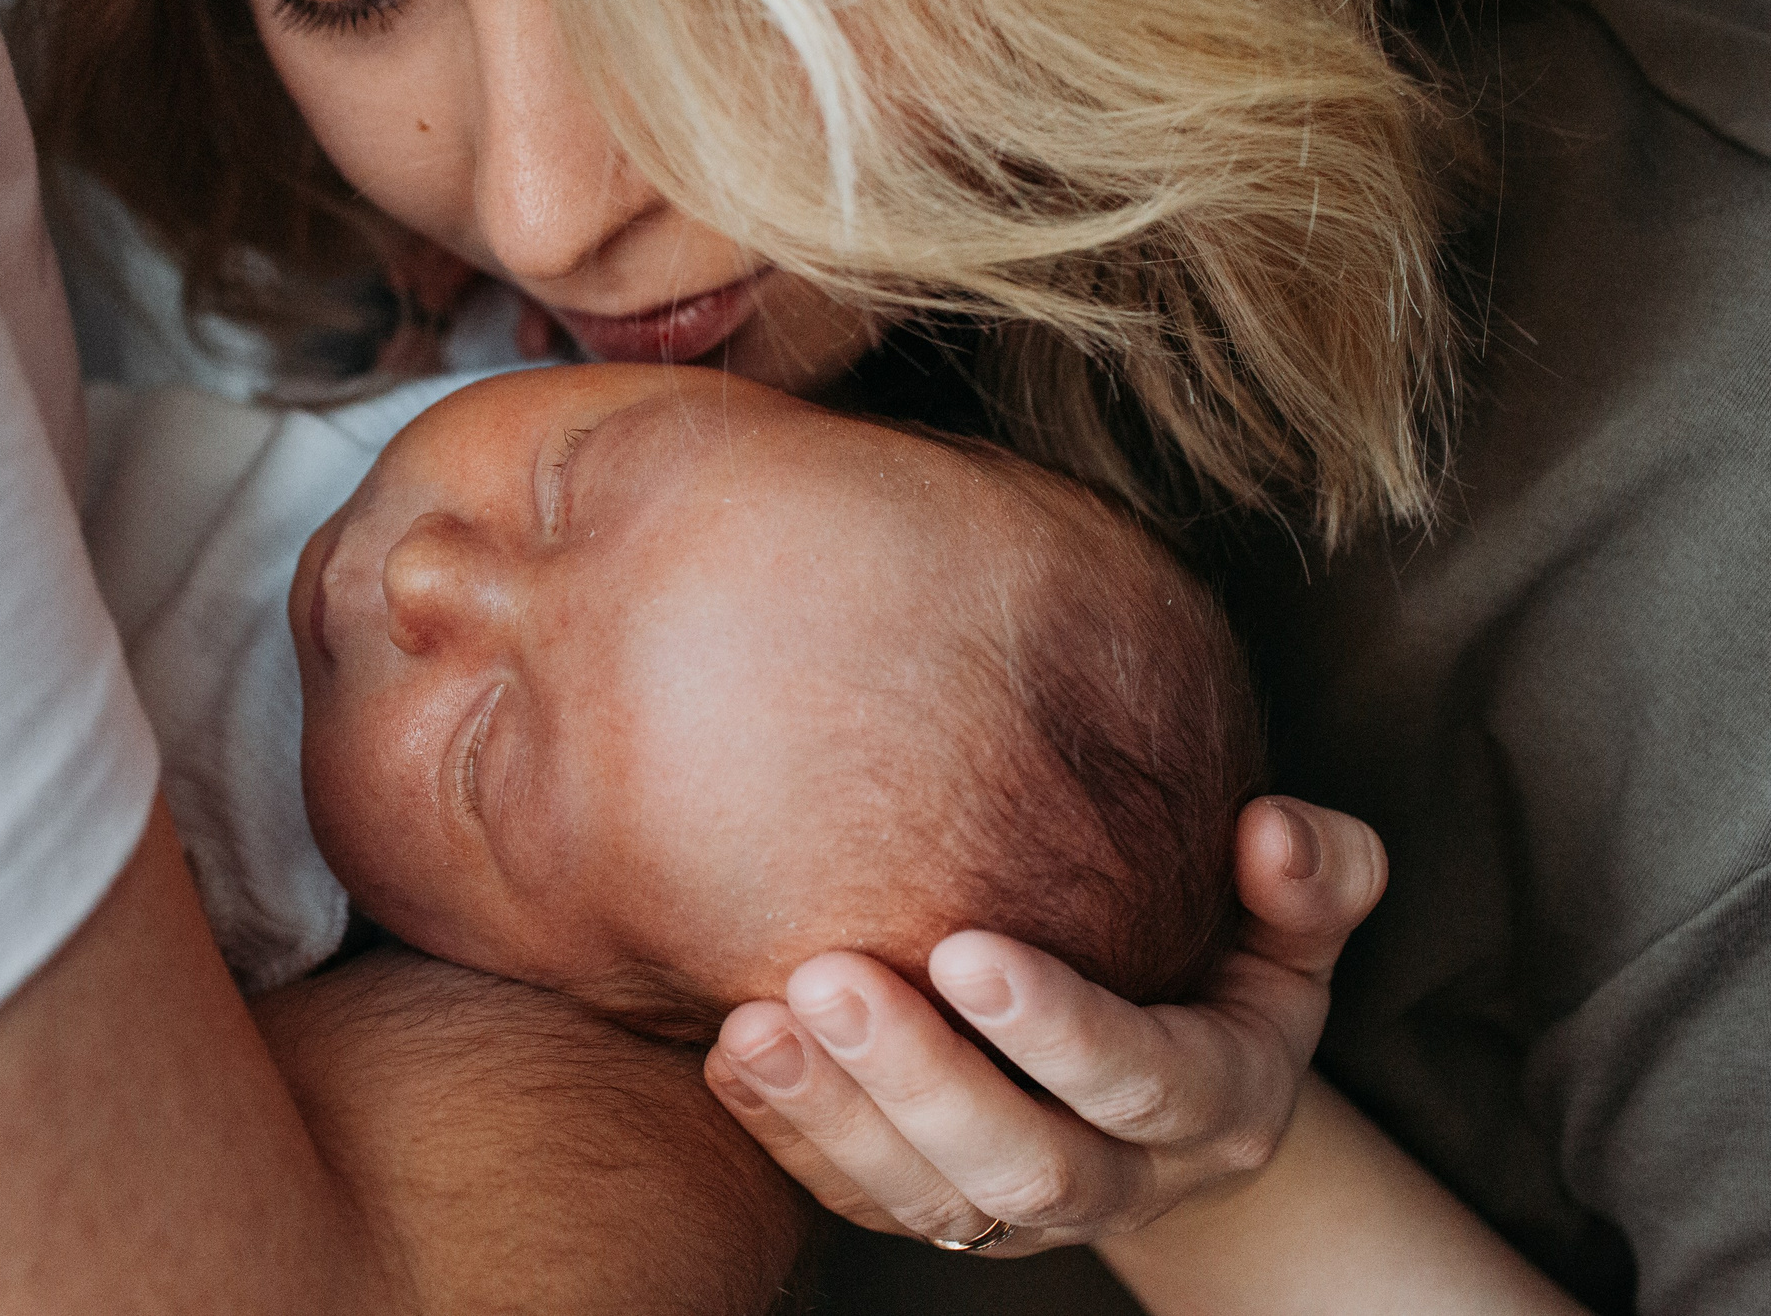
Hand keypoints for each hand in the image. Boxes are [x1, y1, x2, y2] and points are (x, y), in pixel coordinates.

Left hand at [702, 795, 1386, 1252]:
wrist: (1178, 1086)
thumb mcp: (1291, 926)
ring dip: (833, 1116)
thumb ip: (1311, 877)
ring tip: (753, 1024)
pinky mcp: (944, 1213)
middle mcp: (1125, 1177)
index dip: (1058, 1029)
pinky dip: (792, 1137)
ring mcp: (1027, 1216)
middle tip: (829, 976)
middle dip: (920, 1077)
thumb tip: (1271, 827)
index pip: (1141, 1081)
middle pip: (1024, 1164)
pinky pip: (862, 1201)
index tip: (963, 949)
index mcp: (1218, 1102)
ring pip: (930, 1202)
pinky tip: (732, 1054)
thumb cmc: (1226, 961)